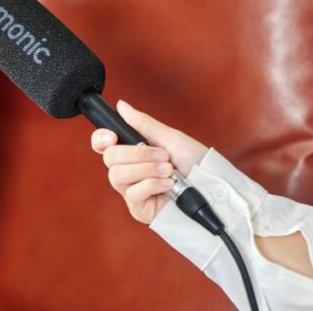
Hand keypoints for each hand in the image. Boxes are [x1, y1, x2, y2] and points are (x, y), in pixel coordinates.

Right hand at [90, 100, 207, 223]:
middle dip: (137, 153)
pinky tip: (168, 184)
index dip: (100, 138)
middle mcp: (129, 169)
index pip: (103, 144)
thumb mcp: (171, 138)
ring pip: (117, 175)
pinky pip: (132, 193)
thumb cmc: (195, 162)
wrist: (211, 187)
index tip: (112, 136)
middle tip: (163, 155)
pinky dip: (152, 184)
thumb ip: (143, 124)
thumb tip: (122, 106)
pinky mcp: (138, 207)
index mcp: (133, 150)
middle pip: (109, 157)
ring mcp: (132, 189)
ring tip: (168, 170)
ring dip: (146, 169)